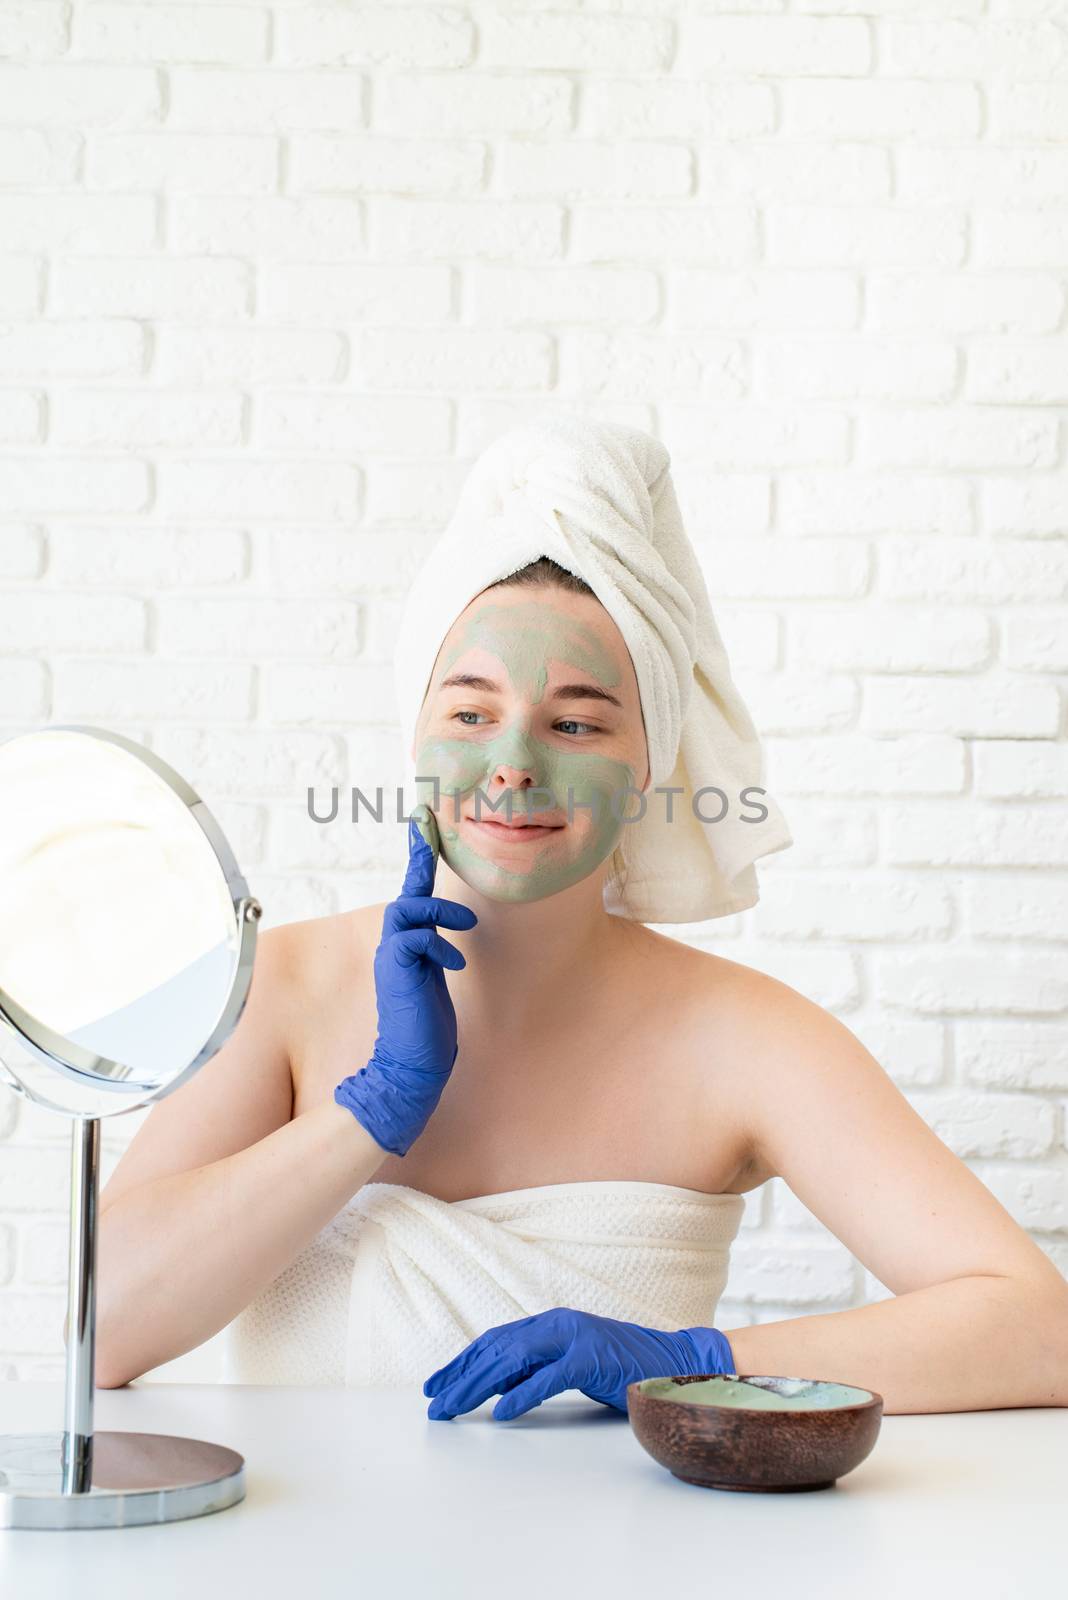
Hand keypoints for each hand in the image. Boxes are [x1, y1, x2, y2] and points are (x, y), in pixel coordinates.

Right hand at [334, 805, 476, 1156]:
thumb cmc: (427, 1029)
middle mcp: (394, 949)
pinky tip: (456, 964)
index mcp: (406, 948)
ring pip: (404, 911)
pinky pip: (413, 941)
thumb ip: (437, 952)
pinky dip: (438, 945)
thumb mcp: (436, 980)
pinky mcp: (396, 974)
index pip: (412, 897)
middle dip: (417, 862)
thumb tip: (454, 930)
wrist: (410, 1067)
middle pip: (405, 896)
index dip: (417, 860)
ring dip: (437, 911)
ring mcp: (392, 960)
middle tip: (427, 829)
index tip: (422, 825)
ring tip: (465, 924)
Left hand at [422, 1308, 736, 1420]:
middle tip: (433, 1404)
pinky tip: (501, 1413)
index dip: (461, 1362)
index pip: (494, 1340)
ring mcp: (576, 1338)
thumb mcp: (570, 1364)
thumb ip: (535, 1368)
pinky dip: (522, 1395)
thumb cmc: (621, 1368)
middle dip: (460, 1376)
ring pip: (513, 1359)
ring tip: (454, 1409)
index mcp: (550, 1323)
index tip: (434, 1385)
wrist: (676, 1363)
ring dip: (478, 1386)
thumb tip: (491, 1386)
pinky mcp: (593, 1359)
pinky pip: (549, 1378)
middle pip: (496, 1348)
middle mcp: (558, 1324)